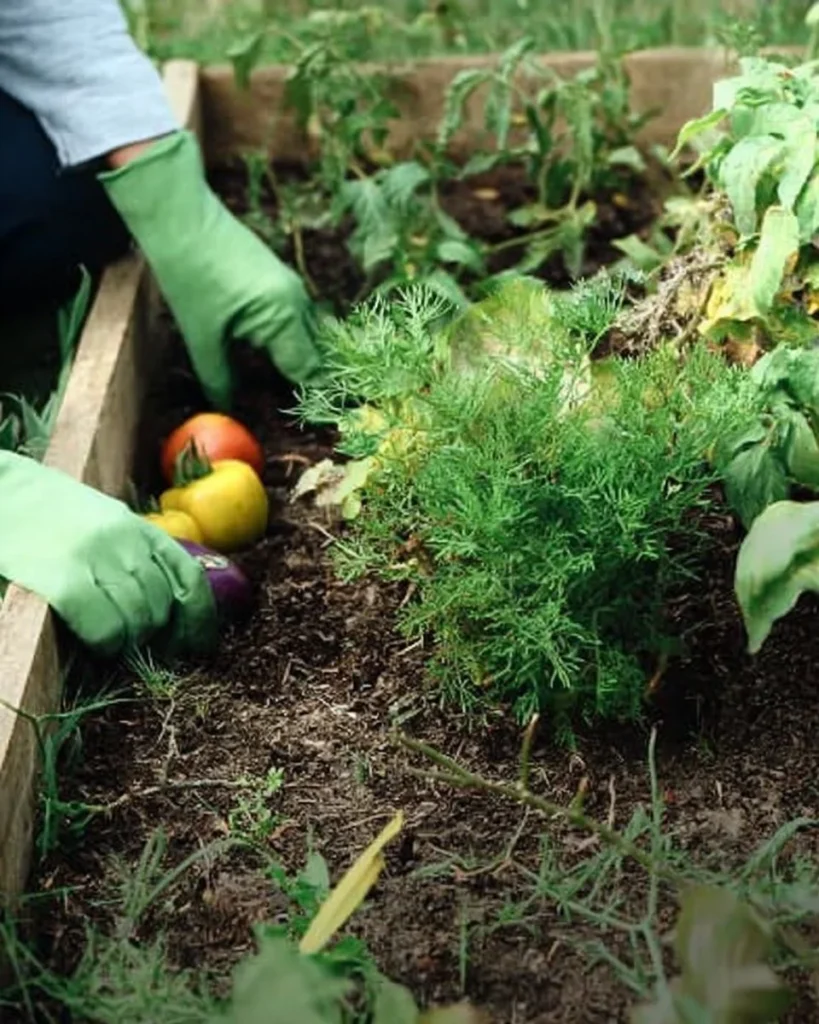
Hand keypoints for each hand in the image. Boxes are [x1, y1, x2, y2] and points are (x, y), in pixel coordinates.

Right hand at [0, 453, 215, 655]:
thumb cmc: (46, 513)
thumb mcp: (102, 520)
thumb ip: (133, 551)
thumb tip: (167, 606)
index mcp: (138, 526)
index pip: (188, 576)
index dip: (198, 619)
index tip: (196, 645)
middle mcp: (125, 540)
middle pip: (163, 604)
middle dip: (155, 634)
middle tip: (137, 645)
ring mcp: (95, 558)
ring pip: (138, 619)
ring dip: (130, 642)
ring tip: (113, 645)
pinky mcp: (62, 579)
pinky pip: (104, 627)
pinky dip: (107, 644)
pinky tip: (98, 645)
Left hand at [100, 131, 322, 408]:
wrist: (182, 217)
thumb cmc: (188, 275)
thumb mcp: (201, 336)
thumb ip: (218, 377)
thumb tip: (226, 409)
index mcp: (281, 318)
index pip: (307, 371)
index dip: (311, 398)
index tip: (313, 420)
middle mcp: (297, 302)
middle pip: (315, 355)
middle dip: (309, 382)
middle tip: (302, 411)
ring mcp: (293, 287)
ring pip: (310, 336)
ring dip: (302, 360)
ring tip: (290, 388)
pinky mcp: (283, 278)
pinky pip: (299, 318)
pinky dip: (293, 340)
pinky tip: (276, 354)